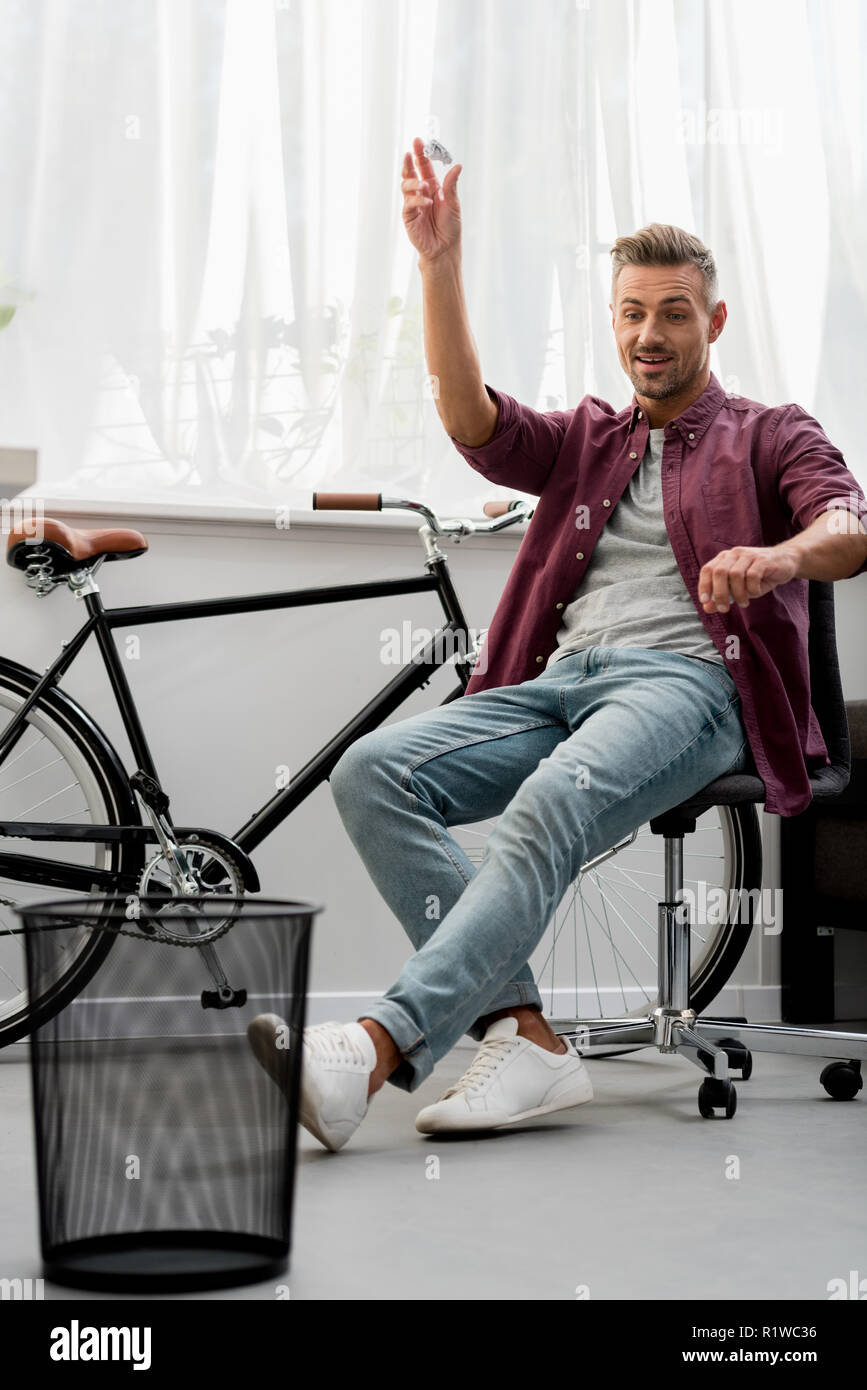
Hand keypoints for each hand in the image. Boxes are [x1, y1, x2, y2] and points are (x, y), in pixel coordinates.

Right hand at [401, 136, 462, 263]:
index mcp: (433, 186)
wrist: (444, 248)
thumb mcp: (454, 203)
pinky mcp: (408, 216)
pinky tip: (425, 202)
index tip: (418, 141)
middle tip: (410, 152)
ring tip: (423, 185)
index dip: (420, 153)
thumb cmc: (450, 227)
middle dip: (410, 162)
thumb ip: (451, 185)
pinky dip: (416, 200)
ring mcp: (413, 203)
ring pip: (406, 185)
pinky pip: (409, 204)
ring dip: (413, 182)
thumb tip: (457, 166)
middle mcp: (421, 192)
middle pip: (411, 172)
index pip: (424, 166)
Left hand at [697, 543, 798, 612]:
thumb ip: (723, 596)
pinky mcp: (763, 560)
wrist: (786, 562)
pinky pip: (752, 576)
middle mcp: (734, 554)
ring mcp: (749, 555)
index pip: (707, 569)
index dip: (704, 585)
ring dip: (738, 594)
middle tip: (724, 609)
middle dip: (720, 594)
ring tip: (744, 603)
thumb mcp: (739, 588)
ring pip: (735, 575)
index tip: (705, 601)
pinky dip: (752, 589)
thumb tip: (707, 608)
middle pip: (719, 572)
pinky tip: (755, 593)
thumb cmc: (759, 576)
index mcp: (725, 558)